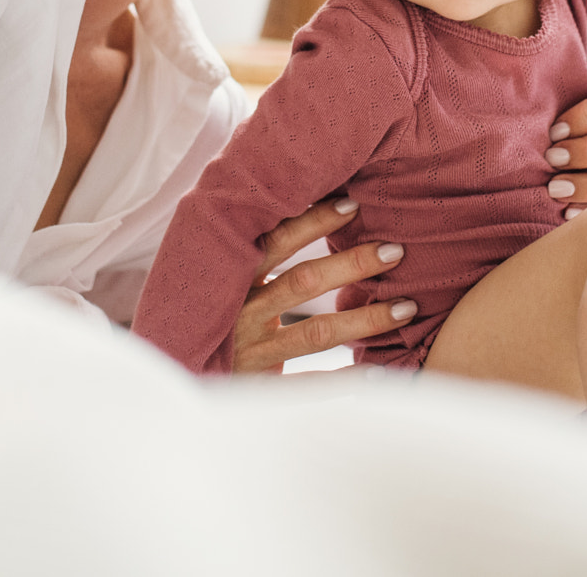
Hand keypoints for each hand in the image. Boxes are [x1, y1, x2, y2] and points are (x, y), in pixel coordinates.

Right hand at [231, 196, 416, 373]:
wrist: (180, 376)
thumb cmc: (215, 314)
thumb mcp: (226, 278)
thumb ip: (258, 249)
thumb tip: (311, 199)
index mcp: (233, 277)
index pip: (276, 241)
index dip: (313, 221)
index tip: (354, 204)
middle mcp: (241, 311)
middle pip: (303, 282)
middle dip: (352, 264)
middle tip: (395, 251)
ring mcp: (252, 350)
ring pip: (315, 333)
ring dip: (363, 319)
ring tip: (406, 308)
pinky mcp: (261, 386)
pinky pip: (310, 385)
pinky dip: (345, 379)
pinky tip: (379, 372)